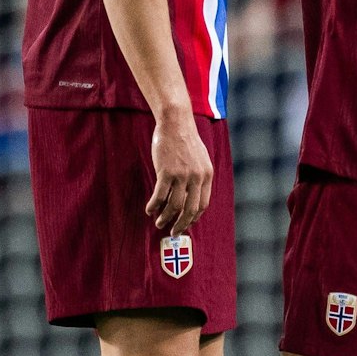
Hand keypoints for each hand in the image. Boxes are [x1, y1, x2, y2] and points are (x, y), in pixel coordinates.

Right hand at [147, 105, 213, 234]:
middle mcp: (197, 177)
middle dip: (181, 224)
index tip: (186, 224)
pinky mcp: (166, 172)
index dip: (194, 217)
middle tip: (173, 231)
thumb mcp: (200, 159)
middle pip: (190, 209)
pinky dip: (154, 205)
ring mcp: (182, 175)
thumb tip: (190, 196)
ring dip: (165, 217)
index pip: (203, 204)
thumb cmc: (186, 141)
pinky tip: (149, 210)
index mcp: (207, 175)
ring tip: (159, 222)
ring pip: (174, 205)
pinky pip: (160, 195)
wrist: (175, 123)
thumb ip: (198, 176)